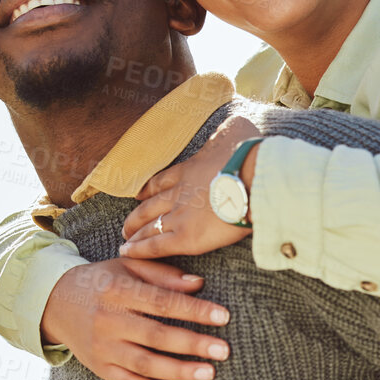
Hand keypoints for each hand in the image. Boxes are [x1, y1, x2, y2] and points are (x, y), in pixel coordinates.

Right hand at [40, 256, 231, 379]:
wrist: (54, 302)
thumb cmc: (102, 281)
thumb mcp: (127, 267)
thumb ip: (162, 275)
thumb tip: (199, 284)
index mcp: (118, 291)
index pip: (162, 302)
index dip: (194, 310)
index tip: (223, 317)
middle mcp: (108, 320)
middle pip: (156, 336)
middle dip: (192, 344)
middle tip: (224, 351)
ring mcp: (101, 347)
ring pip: (144, 364)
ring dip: (178, 371)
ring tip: (208, 373)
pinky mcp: (98, 367)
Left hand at [120, 115, 262, 260]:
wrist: (253, 178)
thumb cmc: (249, 155)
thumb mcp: (235, 131)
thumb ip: (229, 132)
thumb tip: (235, 126)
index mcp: (188, 170)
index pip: (161, 181)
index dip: (148, 189)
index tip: (139, 195)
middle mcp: (178, 193)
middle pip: (149, 206)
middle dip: (136, 216)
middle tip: (127, 224)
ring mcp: (179, 216)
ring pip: (149, 226)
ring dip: (135, 233)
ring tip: (126, 241)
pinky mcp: (185, 237)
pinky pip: (156, 246)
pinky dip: (139, 250)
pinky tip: (128, 252)